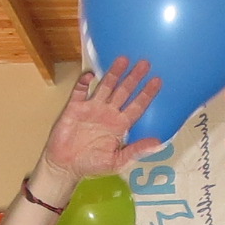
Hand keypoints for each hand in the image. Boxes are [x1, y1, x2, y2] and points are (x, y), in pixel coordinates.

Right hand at [40, 59, 162, 182]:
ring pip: (105, 86)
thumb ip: (136, 150)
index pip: (137, 106)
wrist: (65, 166)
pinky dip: (84, 82)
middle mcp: (108, 113)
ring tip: (123, 59)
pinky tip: (90, 74)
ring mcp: (92, 108)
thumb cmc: (92, 164)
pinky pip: (80, 91)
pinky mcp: (75, 107)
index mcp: (120, 125)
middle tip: (145, 63)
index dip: (147, 94)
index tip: (157, 81)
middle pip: (124, 91)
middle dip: (134, 78)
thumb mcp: (117, 161)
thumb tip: (159, 143)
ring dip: (113, 74)